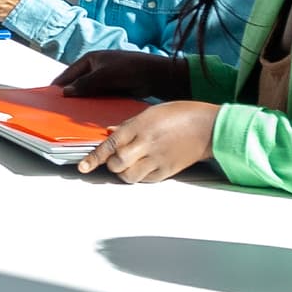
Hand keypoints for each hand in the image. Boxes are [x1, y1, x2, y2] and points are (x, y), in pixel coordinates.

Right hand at [52, 49, 182, 100]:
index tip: (49, 94)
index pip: (70, 72)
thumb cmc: (128, 69)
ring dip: (82, 101)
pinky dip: (93, 104)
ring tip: (71, 113)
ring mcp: (105, 79)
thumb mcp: (102, 76)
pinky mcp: (113, 89)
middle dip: (70, 94)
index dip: (60, 83)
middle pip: (78, 82)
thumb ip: (83, 84)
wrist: (154, 76)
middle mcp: (96, 68)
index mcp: (91, 59)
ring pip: (88, 92)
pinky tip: (88, 114)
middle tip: (59, 107)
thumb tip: (66, 92)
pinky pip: (99, 97)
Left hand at [76, 100, 219, 182]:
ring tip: (130, 164)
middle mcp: (147, 143)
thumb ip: (129, 125)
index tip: (83, 167)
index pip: (110, 144)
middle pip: (117, 164)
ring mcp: (157, 159)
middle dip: (111, 164)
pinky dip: (140, 176)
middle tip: (114, 160)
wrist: (208, 127)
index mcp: (140, 126)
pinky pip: (146, 180)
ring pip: (129, 176)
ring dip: (124, 173)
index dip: (94, 158)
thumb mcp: (151, 111)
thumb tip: (111, 133)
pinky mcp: (167, 171)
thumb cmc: (181, 114)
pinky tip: (145, 166)